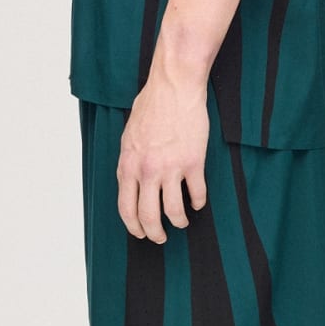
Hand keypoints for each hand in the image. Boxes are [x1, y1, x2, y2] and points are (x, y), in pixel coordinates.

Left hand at [117, 66, 209, 242]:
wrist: (174, 88)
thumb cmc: (151, 107)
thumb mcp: (129, 136)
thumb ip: (129, 161)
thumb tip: (130, 181)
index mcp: (128, 165)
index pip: (126, 208)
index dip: (133, 226)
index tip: (140, 233)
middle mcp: (147, 171)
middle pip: (149, 216)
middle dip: (155, 233)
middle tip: (161, 238)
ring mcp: (171, 168)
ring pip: (174, 211)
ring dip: (179, 221)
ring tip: (183, 221)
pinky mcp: (193, 162)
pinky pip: (196, 193)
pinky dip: (198, 202)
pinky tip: (198, 201)